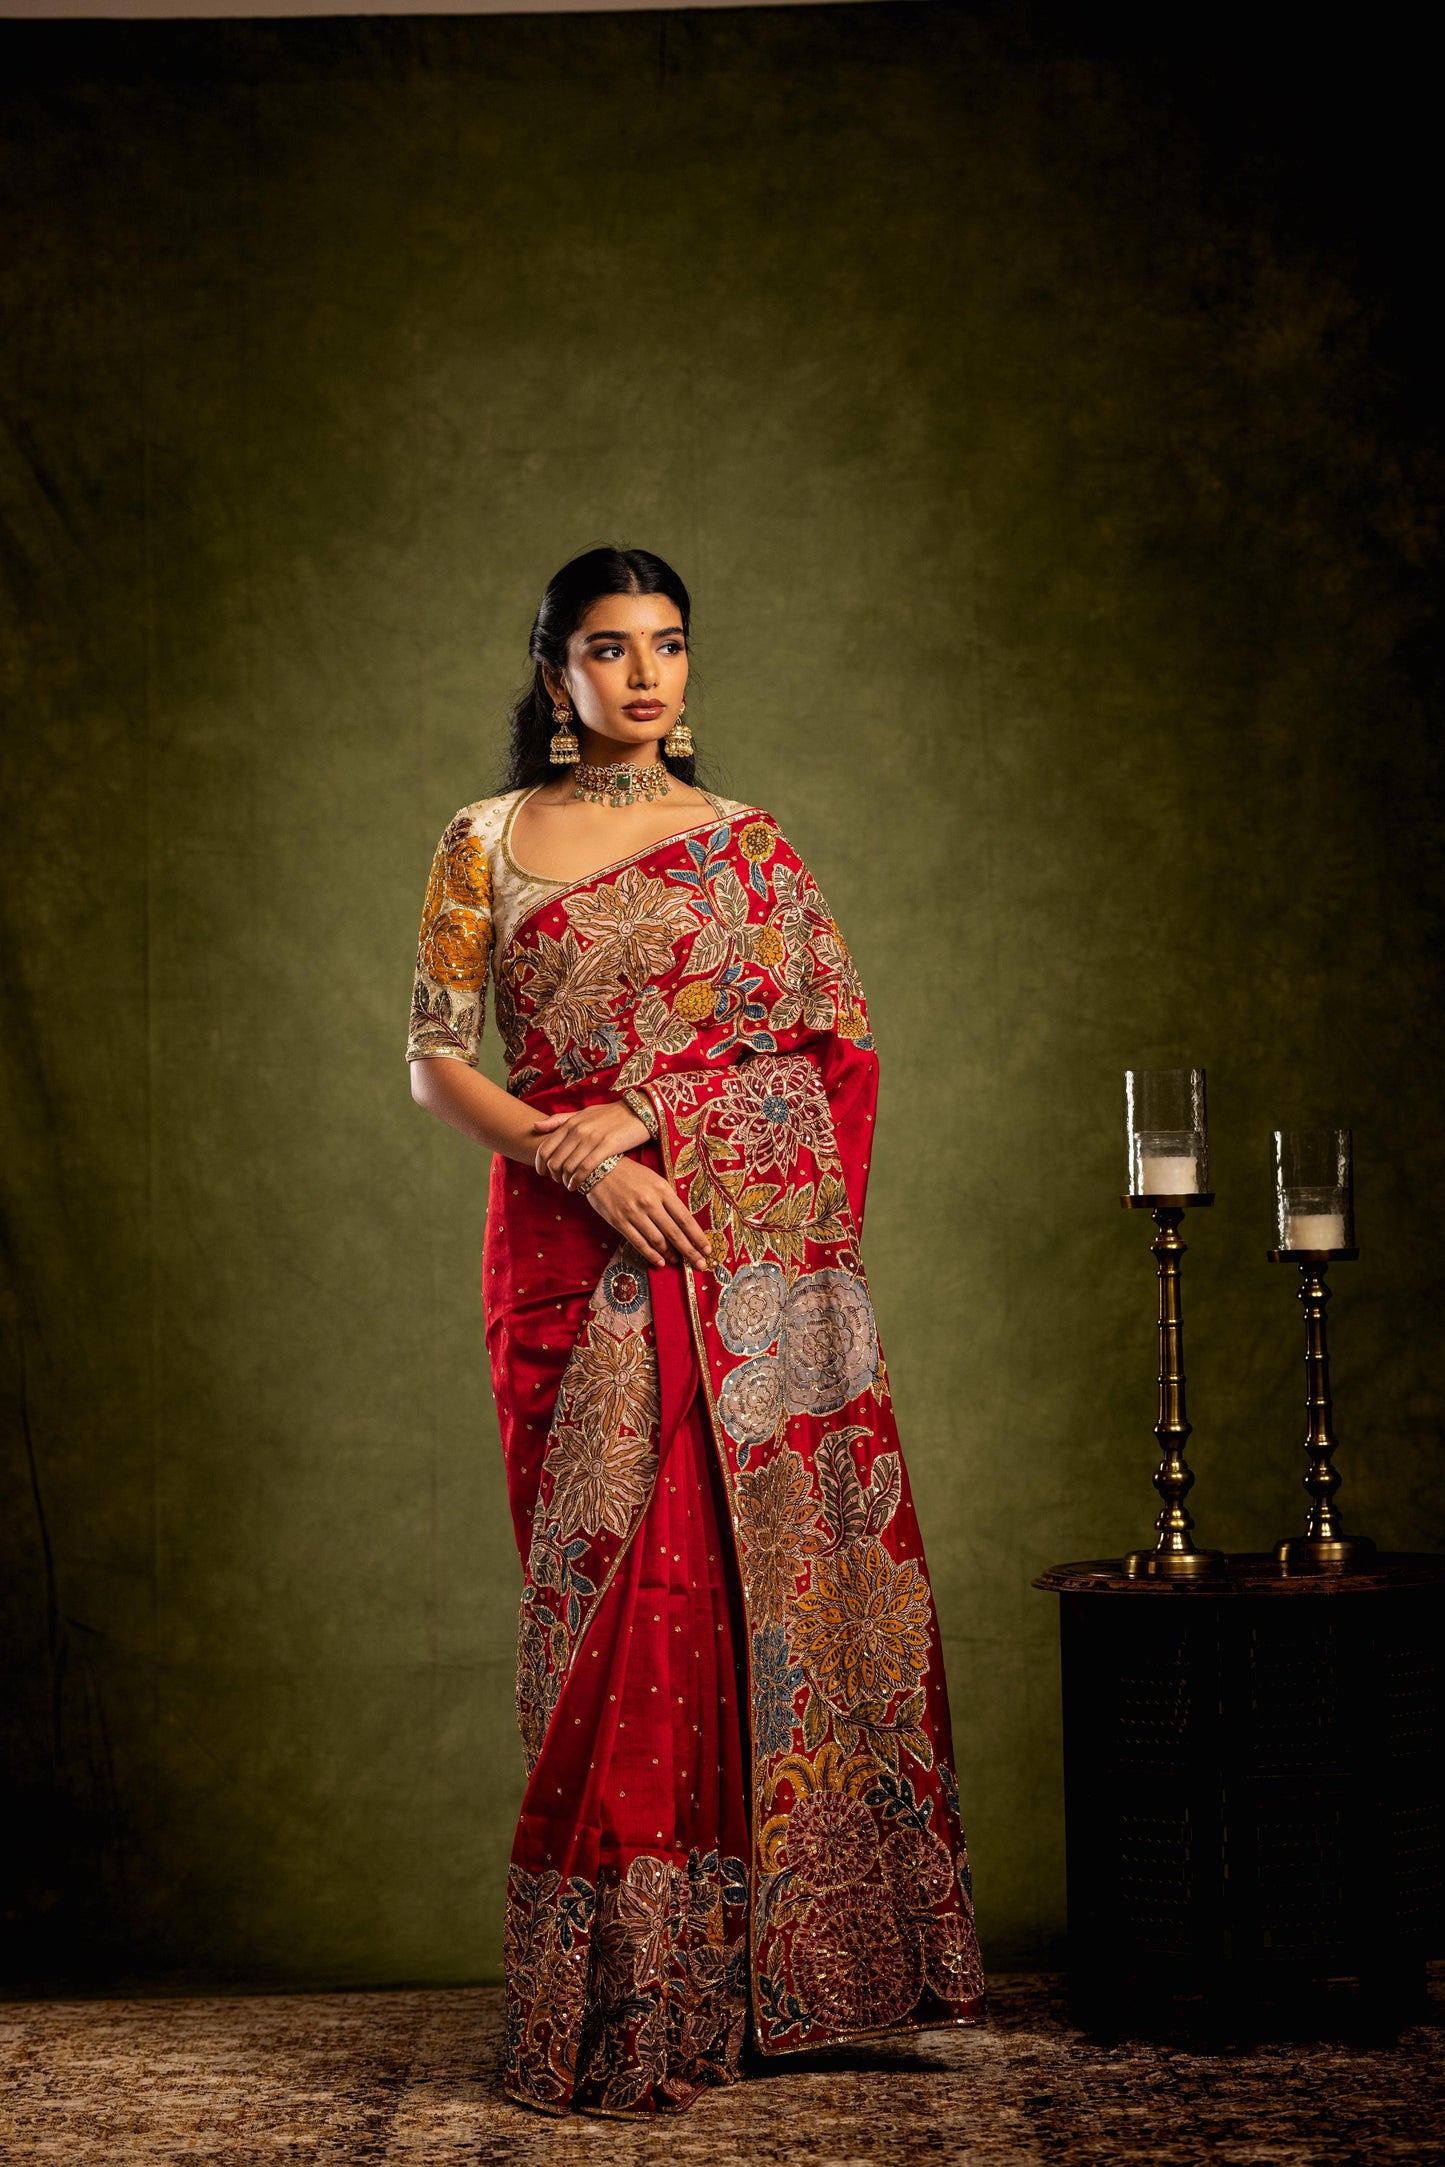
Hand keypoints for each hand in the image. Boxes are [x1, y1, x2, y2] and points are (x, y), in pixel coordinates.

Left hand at [531, 1099, 649, 1187]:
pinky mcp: (607, 1147)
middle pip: (554, 1161)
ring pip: (568, 1167)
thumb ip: (558, 1121)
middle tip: (558, 1182)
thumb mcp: (582, 1114)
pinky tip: (579, 1186)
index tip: (543, 1174)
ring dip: (566, 1181)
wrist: (638, 1111)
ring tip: (569, 1186)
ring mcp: (592, 1139)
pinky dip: (579, 1181)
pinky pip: (585, 1169)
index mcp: (570, 1123)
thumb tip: (534, 1126)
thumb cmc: (609, 1114)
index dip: (539, 1165)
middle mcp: (578, 1131)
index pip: (544, 1148)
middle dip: (553, 1176)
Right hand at [577, 1154, 711, 1268]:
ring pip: (658, 1240)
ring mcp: (634, 1213)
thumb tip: (682, 1224)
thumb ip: (668, 1199)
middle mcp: (650, 1202)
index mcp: (662, 1190)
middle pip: (675, 1233)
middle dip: (690, 1251)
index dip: (697, 1237)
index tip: (707, 1249)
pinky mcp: (619, 1222)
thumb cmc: (630, 1174)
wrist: (598, 1168)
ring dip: (670, 1254)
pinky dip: (651, 1255)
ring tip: (678, 1261)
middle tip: (700, 1264)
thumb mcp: (654, 1180)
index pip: (685, 1218)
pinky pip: (638, 1243)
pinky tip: (659, 1262)